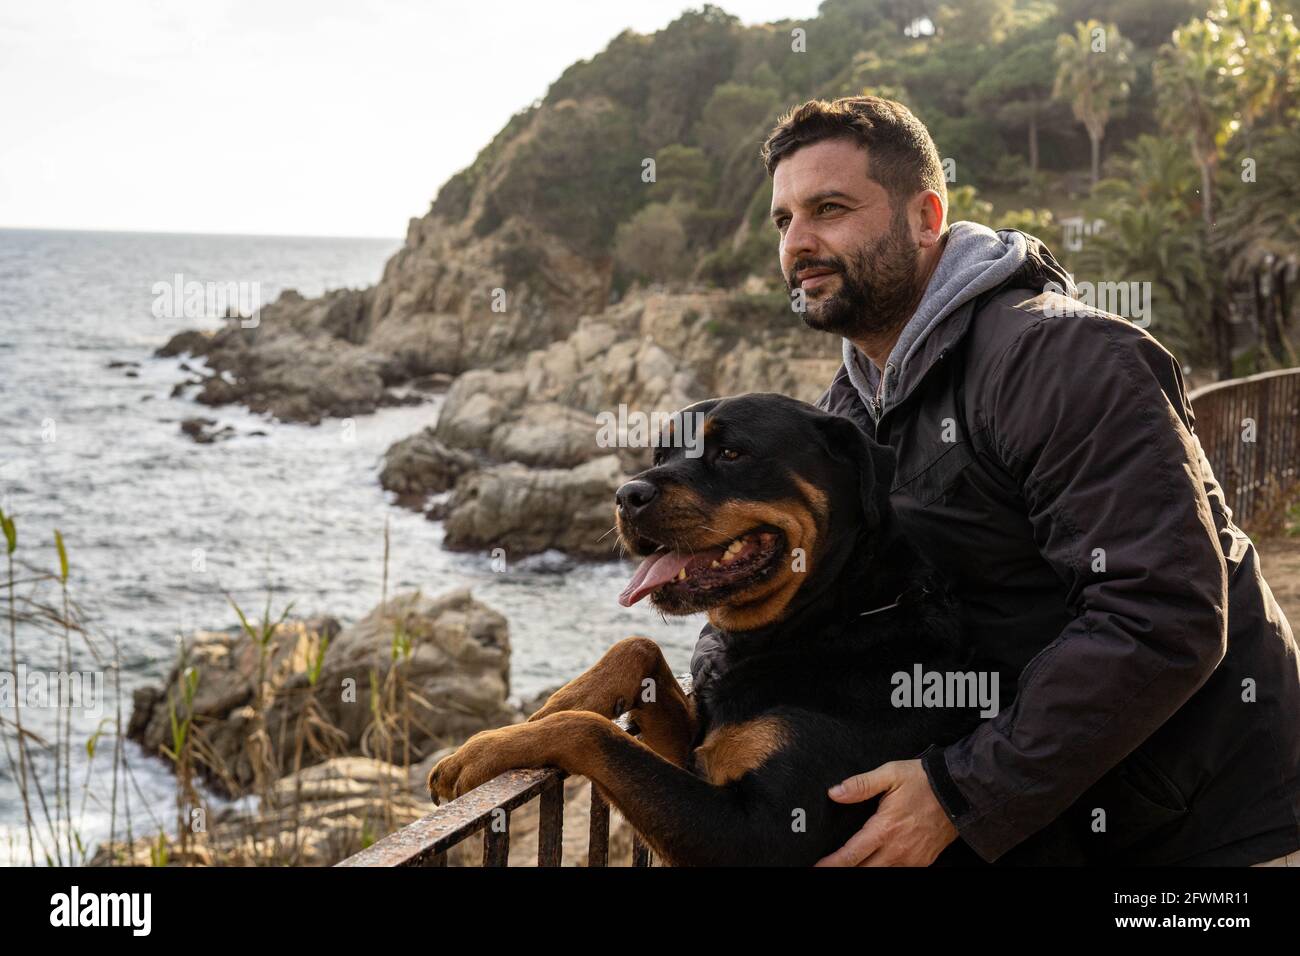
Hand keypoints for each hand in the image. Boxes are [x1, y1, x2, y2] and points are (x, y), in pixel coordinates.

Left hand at [814, 758, 958, 865]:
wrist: (960, 793)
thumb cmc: (923, 781)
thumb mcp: (890, 774)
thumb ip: (861, 785)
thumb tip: (834, 793)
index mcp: (885, 829)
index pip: (851, 854)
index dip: (831, 864)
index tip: (817, 867)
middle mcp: (897, 849)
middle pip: (864, 871)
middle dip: (844, 871)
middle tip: (828, 868)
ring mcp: (911, 859)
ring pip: (881, 875)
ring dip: (864, 871)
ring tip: (850, 866)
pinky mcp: (922, 861)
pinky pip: (898, 872)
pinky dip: (884, 870)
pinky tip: (875, 864)